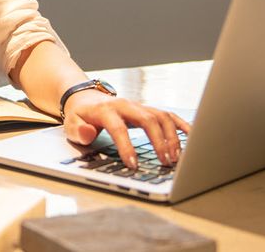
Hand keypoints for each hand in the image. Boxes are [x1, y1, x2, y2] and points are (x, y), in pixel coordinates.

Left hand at [62, 90, 190, 169]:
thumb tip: (89, 133)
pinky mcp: (147, 109)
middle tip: (165, 162)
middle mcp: (126, 105)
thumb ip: (79, 131)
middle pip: (148, 119)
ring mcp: (139, 106)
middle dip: (159, 141)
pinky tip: (192, 137)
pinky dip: (181, 124)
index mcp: (106, 110)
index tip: (133, 165)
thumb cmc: (80, 116)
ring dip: (172, 137)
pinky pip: (168, 115)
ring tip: (176, 158)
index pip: (119, 128)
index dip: (126, 146)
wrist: (86, 98)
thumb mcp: (71, 125)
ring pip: (161, 116)